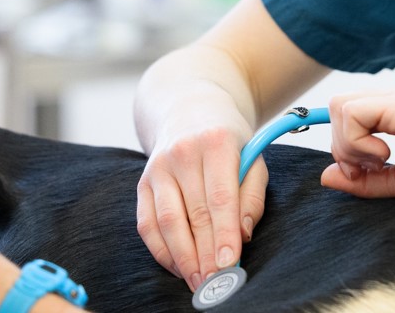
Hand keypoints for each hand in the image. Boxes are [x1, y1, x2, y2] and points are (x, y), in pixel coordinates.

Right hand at [135, 123, 266, 293]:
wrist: (190, 111)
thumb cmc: (228, 141)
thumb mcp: (253, 156)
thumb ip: (251, 195)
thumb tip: (242, 234)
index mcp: (216, 142)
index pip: (219, 196)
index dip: (224, 233)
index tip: (229, 263)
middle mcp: (182, 153)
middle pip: (193, 214)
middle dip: (205, 254)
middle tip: (217, 283)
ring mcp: (157, 167)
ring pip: (166, 222)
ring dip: (182, 258)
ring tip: (198, 282)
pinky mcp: (142, 183)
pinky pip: (147, 224)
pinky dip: (162, 251)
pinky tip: (178, 266)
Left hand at [320, 84, 394, 206]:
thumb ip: (365, 179)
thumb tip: (326, 175)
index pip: (349, 113)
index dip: (344, 144)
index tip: (360, 172)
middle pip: (339, 106)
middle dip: (342, 144)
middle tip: (369, 169)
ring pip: (341, 107)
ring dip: (350, 144)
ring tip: (381, 163)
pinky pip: (353, 114)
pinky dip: (359, 142)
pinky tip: (386, 157)